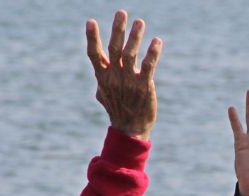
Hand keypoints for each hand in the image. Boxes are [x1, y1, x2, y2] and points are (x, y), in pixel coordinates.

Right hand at [86, 10, 160, 139]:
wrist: (130, 129)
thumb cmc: (118, 110)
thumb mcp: (104, 95)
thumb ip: (101, 81)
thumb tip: (98, 75)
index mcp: (103, 77)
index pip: (94, 54)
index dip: (92, 38)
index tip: (91, 22)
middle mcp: (114, 77)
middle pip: (114, 49)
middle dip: (117, 30)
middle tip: (122, 12)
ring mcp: (129, 82)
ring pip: (130, 55)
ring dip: (135, 37)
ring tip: (140, 22)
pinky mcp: (144, 86)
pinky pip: (148, 66)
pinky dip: (152, 53)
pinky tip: (157, 42)